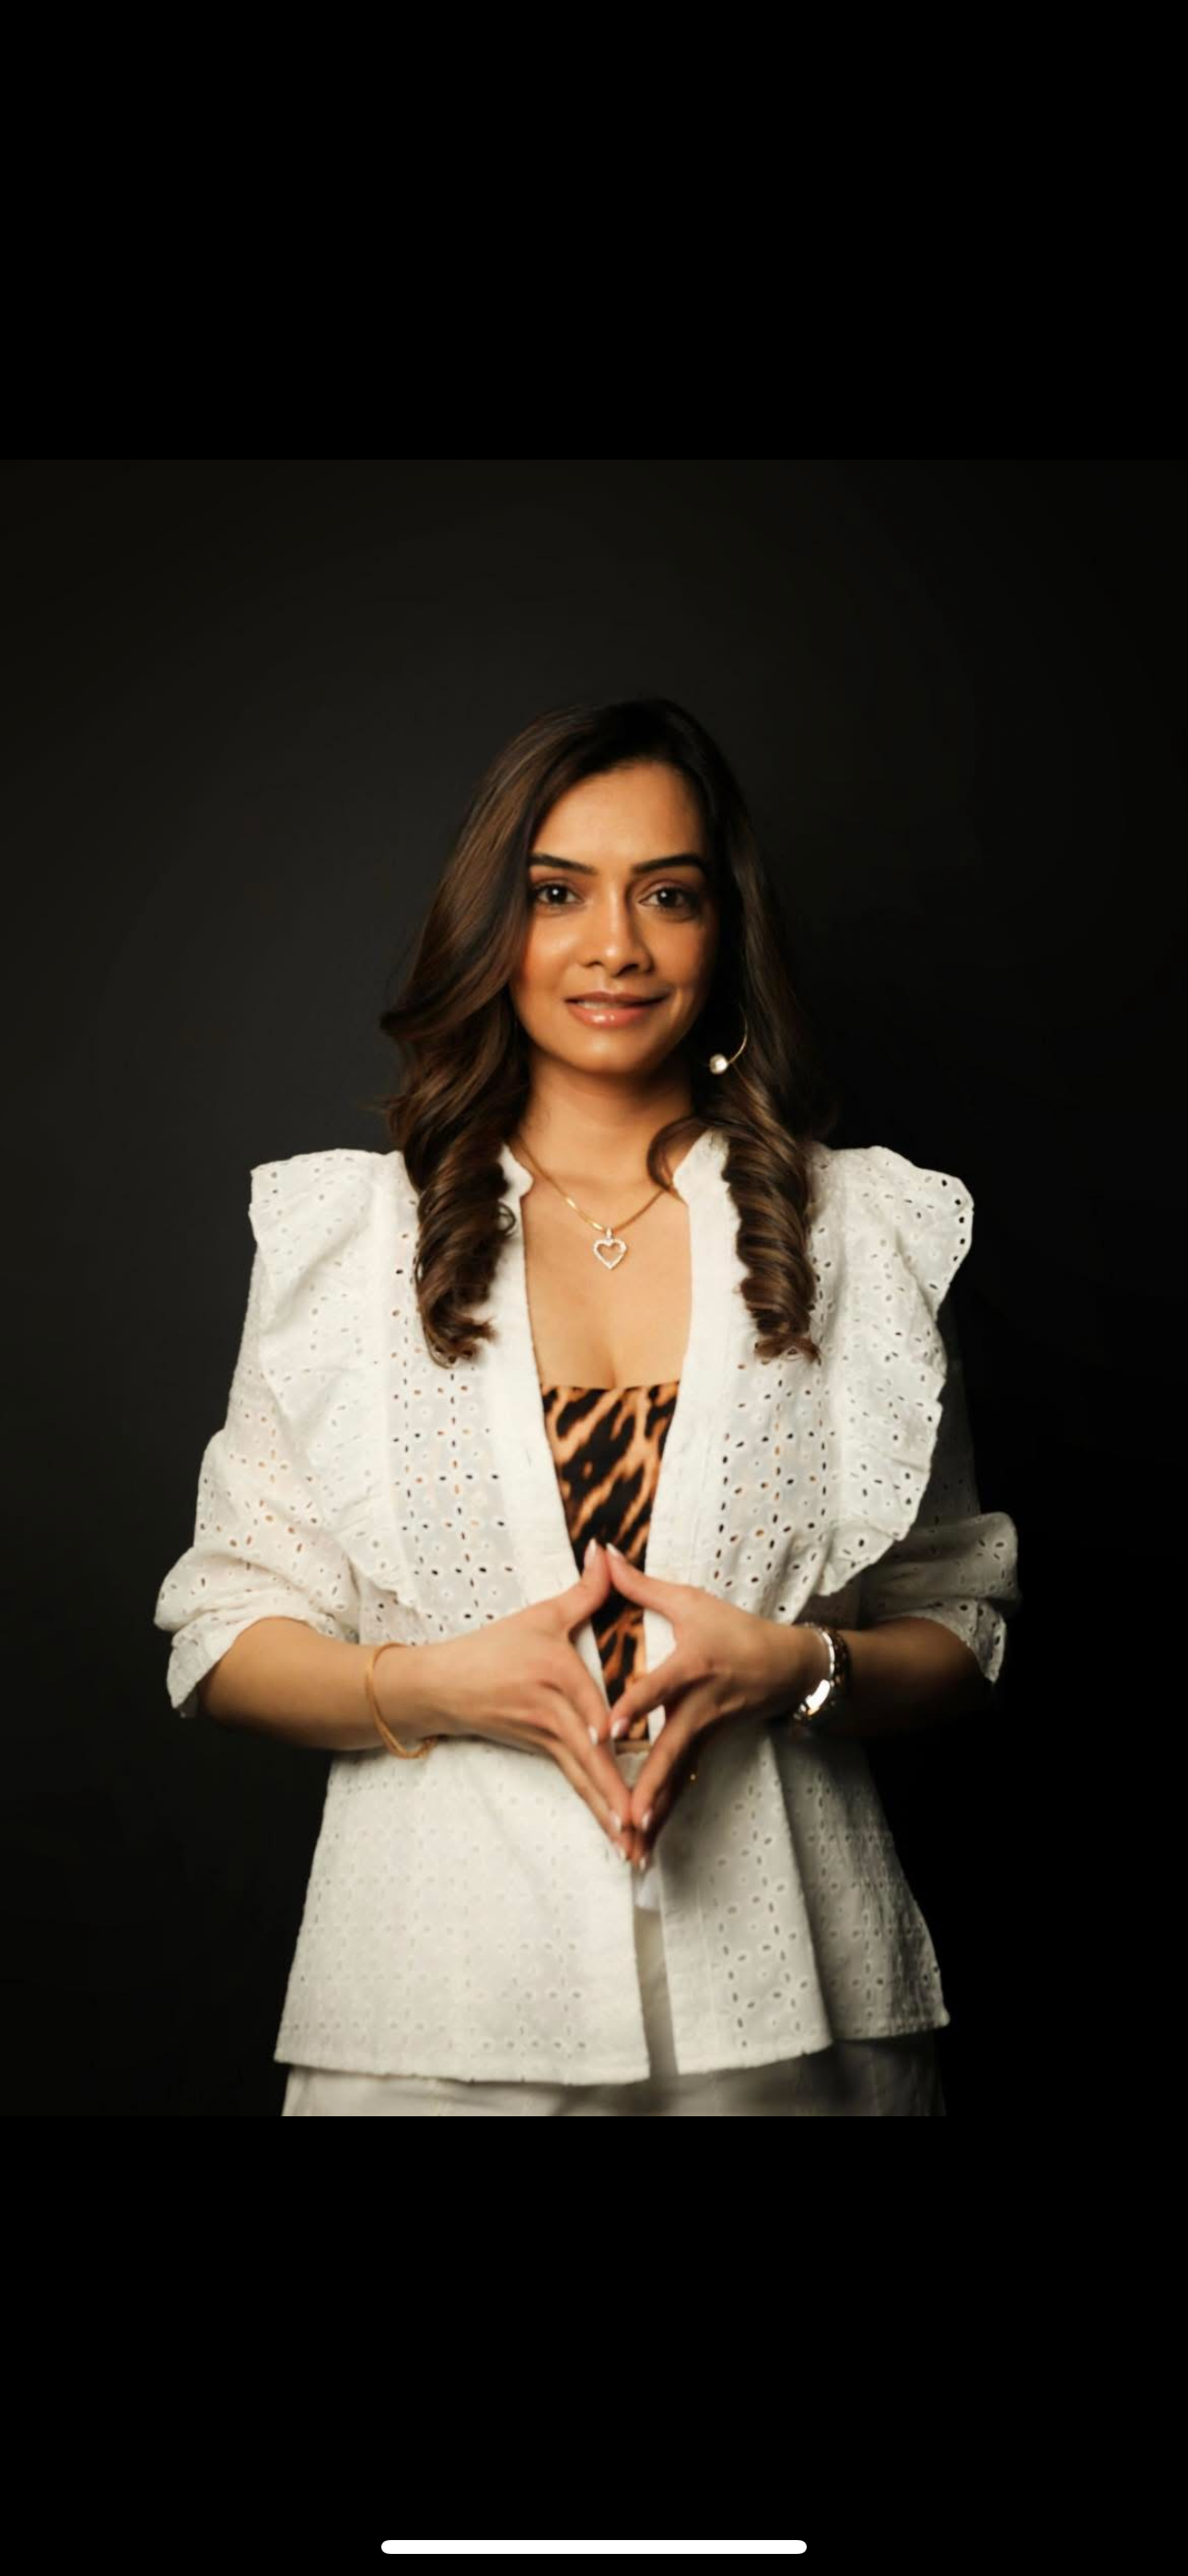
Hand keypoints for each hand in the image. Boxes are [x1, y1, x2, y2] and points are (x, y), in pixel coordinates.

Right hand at [409, 1541, 649, 1863]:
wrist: (441, 1683)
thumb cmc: (492, 1647)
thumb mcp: (540, 1615)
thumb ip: (584, 1591)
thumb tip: (607, 1551)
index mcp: (558, 1675)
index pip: (595, 1707)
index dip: (617, 1734)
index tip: (647, 1759)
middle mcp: (553, 1713)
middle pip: (591, 1758)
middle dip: (620, 1795)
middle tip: (646, 1828)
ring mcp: (545, 1738)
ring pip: (583, 1778)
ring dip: (609, 1813)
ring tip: (635, 1848)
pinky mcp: (540, 1751)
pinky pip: (574, 1782)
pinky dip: (595, 1807)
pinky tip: (614, 1831)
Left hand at [593, 1543, 823, 1852]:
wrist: (788, 1666)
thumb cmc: (734, 1629)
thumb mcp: (691, 1601)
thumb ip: (640, 1585)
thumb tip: (602, 1553)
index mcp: (693, 1666)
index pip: (659, 1688)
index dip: (636, 1708)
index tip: (608, 1728)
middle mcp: (700, 1705)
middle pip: (671, 1749)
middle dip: (649, 1783)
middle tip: (626, 1811)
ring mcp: (708, 1732)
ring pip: (679, 1776)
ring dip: (658, 1809)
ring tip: (634, 1840)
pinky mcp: (710, 1748)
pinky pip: (685, 1783)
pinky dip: (667, 1811)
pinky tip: (647, 1839)